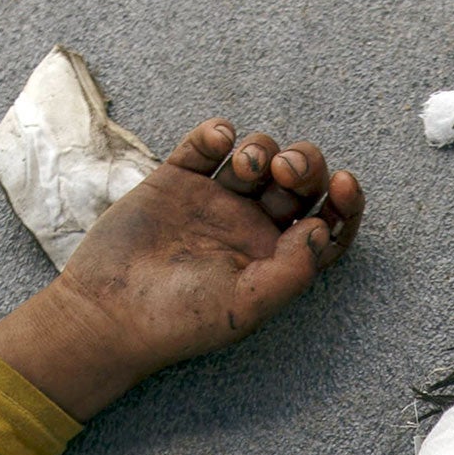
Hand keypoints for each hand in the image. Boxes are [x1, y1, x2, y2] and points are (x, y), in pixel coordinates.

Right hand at [0, 118, 364, 420]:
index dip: (345, 202)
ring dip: (261, 148)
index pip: (326, 223)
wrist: (108, 313)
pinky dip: (217, 133)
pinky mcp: (175, 181)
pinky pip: (205, 145)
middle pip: (298, 181)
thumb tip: (322, 228)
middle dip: (303, 164)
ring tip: (245, 165)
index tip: (344, 183)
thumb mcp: (248, 306)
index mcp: (276, 259)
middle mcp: (251, 228)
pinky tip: (219, 139)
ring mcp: (214, 201)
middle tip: (284, 170)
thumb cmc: (181, 321)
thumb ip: (292, 270)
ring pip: (257, 156)